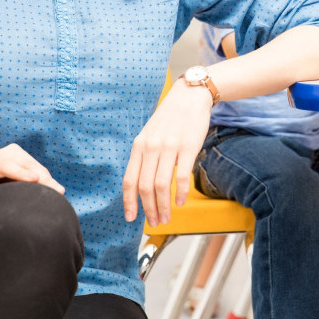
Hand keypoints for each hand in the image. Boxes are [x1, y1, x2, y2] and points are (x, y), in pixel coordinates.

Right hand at [0, 143, 64, 201]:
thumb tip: (60, 193)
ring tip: (33, 179)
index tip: (60, 192)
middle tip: (52, 188)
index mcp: (12, 155)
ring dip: (18, 171)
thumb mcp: (12, 180)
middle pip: (21, 163)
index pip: (33, 166)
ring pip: (1, 165)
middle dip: (38, 175)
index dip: (47, 178)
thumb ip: (31, 184)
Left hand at [122, 80, 212, 226]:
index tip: (131, 218)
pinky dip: (180, 193)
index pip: (129, 180)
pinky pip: (181, 176)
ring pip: (162, 185)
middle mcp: (151, 147)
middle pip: (145, 187)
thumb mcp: (150, 134)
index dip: (129, 202)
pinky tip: (180, 202)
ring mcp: (169, 147)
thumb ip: (145, 156)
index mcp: (139, 146)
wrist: (189, 96)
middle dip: (149, 209)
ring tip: (166, 217)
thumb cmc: (170, 118)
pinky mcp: (188, 146)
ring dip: (163, 206)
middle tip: (154, 222)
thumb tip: (143, 185)